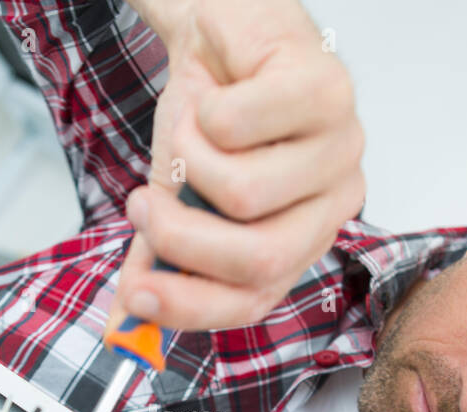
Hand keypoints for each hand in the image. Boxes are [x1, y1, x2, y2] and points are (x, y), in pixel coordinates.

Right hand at [114, 0, 366, 331]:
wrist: (221, 29)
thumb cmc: (212, 114)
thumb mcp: (174, 198)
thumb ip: (156, 261)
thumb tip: (125, 326)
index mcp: (304, 238)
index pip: (257, 300)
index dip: (192, 307)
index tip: (135, 294)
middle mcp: (335, 201)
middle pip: (260, 260)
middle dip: (182, 239)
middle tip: (143, 204)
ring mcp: (341, 146)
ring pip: (244, 193)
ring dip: (189, 158)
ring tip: (190, 129)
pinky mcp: (329, 90)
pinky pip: (241, 127)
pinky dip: (206, 110)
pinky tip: (218, 93)